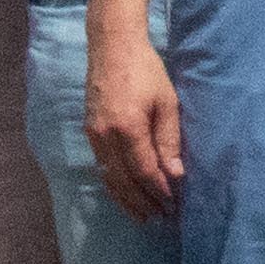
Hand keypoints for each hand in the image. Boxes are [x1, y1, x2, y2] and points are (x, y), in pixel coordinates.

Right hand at [89, 17, 188, 222]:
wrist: (112, 45)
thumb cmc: (146, 70)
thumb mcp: (167, 102)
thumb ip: (169, 140)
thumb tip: (175, 175)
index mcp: (127, 128)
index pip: (144, 171)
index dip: (158, 190)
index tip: (171, 204)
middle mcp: (105, 136)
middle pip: (124, 181)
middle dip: (142, 202)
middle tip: (159, 218)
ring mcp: (94, 134)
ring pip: (109, 177)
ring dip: (125, 199)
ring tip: (141, 215)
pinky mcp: (89, 131)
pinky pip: (101, 166)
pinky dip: (114, 183)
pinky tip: (124, 192)